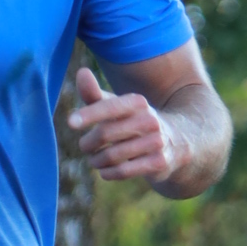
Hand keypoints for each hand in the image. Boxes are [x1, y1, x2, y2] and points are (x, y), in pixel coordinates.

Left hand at [66, 65, 173, 184]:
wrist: (175, 141)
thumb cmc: (133, 121)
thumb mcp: (115, 107)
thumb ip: (94, 94)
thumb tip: (81, 72)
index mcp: (137, 103)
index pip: (110, 107)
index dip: (89, 114)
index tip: (70, 122)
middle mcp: (150, 120)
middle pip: (106, 133)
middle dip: (88, 143)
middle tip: (84, 146)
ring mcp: (157, 142)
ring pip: (113, 155)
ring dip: (96, 160)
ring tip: (93, 160)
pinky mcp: (159, 163)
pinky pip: (124, 171)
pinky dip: (108, 173)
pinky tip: (104, 171)